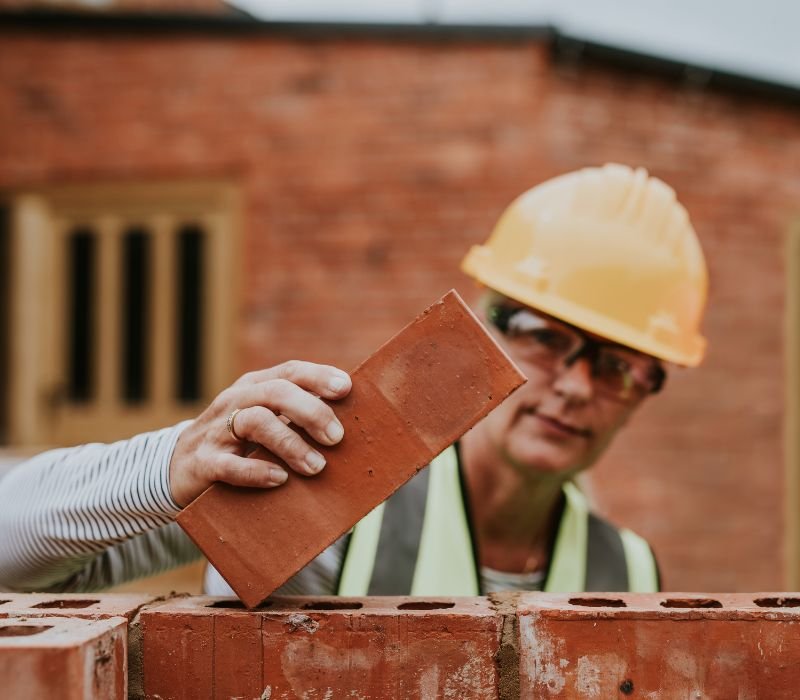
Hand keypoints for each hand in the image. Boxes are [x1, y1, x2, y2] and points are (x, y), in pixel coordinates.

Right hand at [169, 361, 350, 506]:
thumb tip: (350, 427)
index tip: (346, 389)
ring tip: (316, 466)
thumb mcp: (264, 421)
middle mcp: (236, 402)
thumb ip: (297, 418)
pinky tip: (279, 479)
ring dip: (291, 443)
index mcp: (255, 387)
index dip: (319, 376)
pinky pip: (229, 465)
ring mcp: (217, 431)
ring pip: (256, 422)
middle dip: (311, 412)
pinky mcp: (203, 463)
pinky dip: (257, 471)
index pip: (290, 371)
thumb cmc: (237, 444)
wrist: (177, 469)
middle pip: (276, 392)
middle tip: (336, 438)